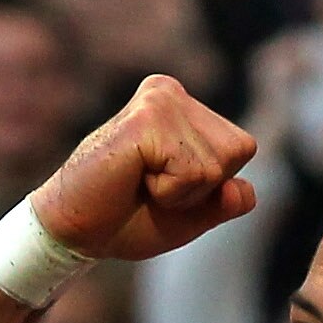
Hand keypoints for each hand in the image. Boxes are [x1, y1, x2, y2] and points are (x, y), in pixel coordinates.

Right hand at [30, 74, 256, 266]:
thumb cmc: (127, 218)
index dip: (212, 186)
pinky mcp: (148, 118)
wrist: (76, 229)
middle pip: (237, 152)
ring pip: (217, 165)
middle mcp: (173, 92)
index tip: (166, 187)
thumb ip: (224, 201)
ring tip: (142, 182)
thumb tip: (246, 192)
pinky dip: (169, 192)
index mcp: (184, 106)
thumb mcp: (190, 215)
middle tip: (152, 187)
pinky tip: (135, 179)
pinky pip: (193, 171)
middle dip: (202, 188)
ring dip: (183, 192)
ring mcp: (160, 99)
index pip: (242, 149)